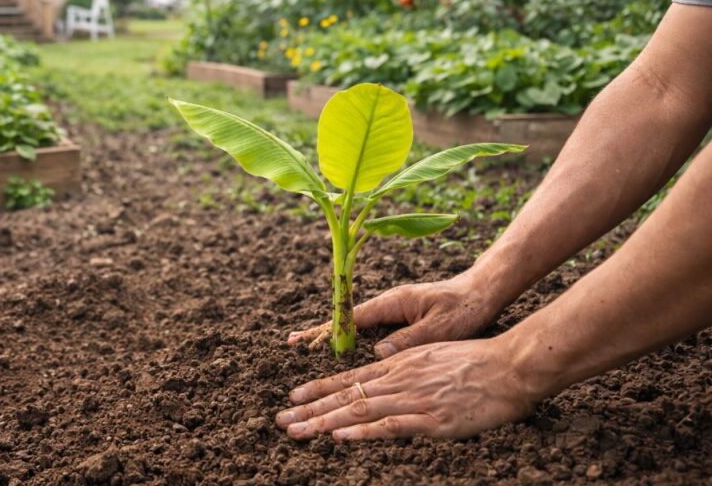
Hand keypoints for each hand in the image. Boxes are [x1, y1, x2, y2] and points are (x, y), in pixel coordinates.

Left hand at [275, 337, 540, 440]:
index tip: (294, 397)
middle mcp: (399, 379)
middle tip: (282, 420)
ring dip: (324, 421)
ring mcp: (413, 399)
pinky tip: (340, 435)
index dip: (320, 388)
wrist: (510, 366)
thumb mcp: (432, 355)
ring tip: (297, 430)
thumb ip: (406, 366)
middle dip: (310, 409)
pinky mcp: (431, 419)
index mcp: (399, 364)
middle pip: (346, 395)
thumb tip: (385, 371)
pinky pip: (390, 425)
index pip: (350, 378)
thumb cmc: (476, 362)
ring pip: (359, 409)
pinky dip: (363, 431)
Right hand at [288, 274, 505, 357]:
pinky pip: (370, 328)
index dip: (328, 330)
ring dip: (335, 334)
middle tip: (293, 343)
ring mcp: (394, 310)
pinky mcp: (402, 317)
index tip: (304, 340)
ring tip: (309, 347)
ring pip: (357, 324)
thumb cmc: (466, 308)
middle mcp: (389, 304)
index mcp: (393, 302)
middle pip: (347, 318)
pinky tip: (345, 350)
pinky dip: (353, 337)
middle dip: (321, 331)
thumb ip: (409, 339)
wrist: (484, 292)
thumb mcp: (441, 327)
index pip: (352, 317)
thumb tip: (379, 353)